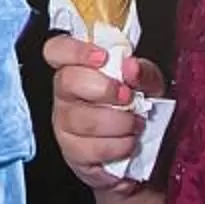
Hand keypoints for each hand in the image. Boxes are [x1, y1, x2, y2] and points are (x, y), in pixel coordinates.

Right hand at [44, 32, 164, 188]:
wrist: (138, 153)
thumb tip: (131, 67)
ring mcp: (65, 124)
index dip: (75, 50)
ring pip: (84, 119)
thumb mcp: (148, 85)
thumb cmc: (135, 110)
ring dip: (119, 122)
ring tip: (136, 123)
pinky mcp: (73, 153)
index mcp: (78, 69)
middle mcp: (64, 95)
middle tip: (127, 96)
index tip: (102, 57)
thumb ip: (142, 72)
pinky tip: (129, 143)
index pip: (57, 50)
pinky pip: (93, 148)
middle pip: (66, 81)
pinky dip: (119, 146)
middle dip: (104, 88)